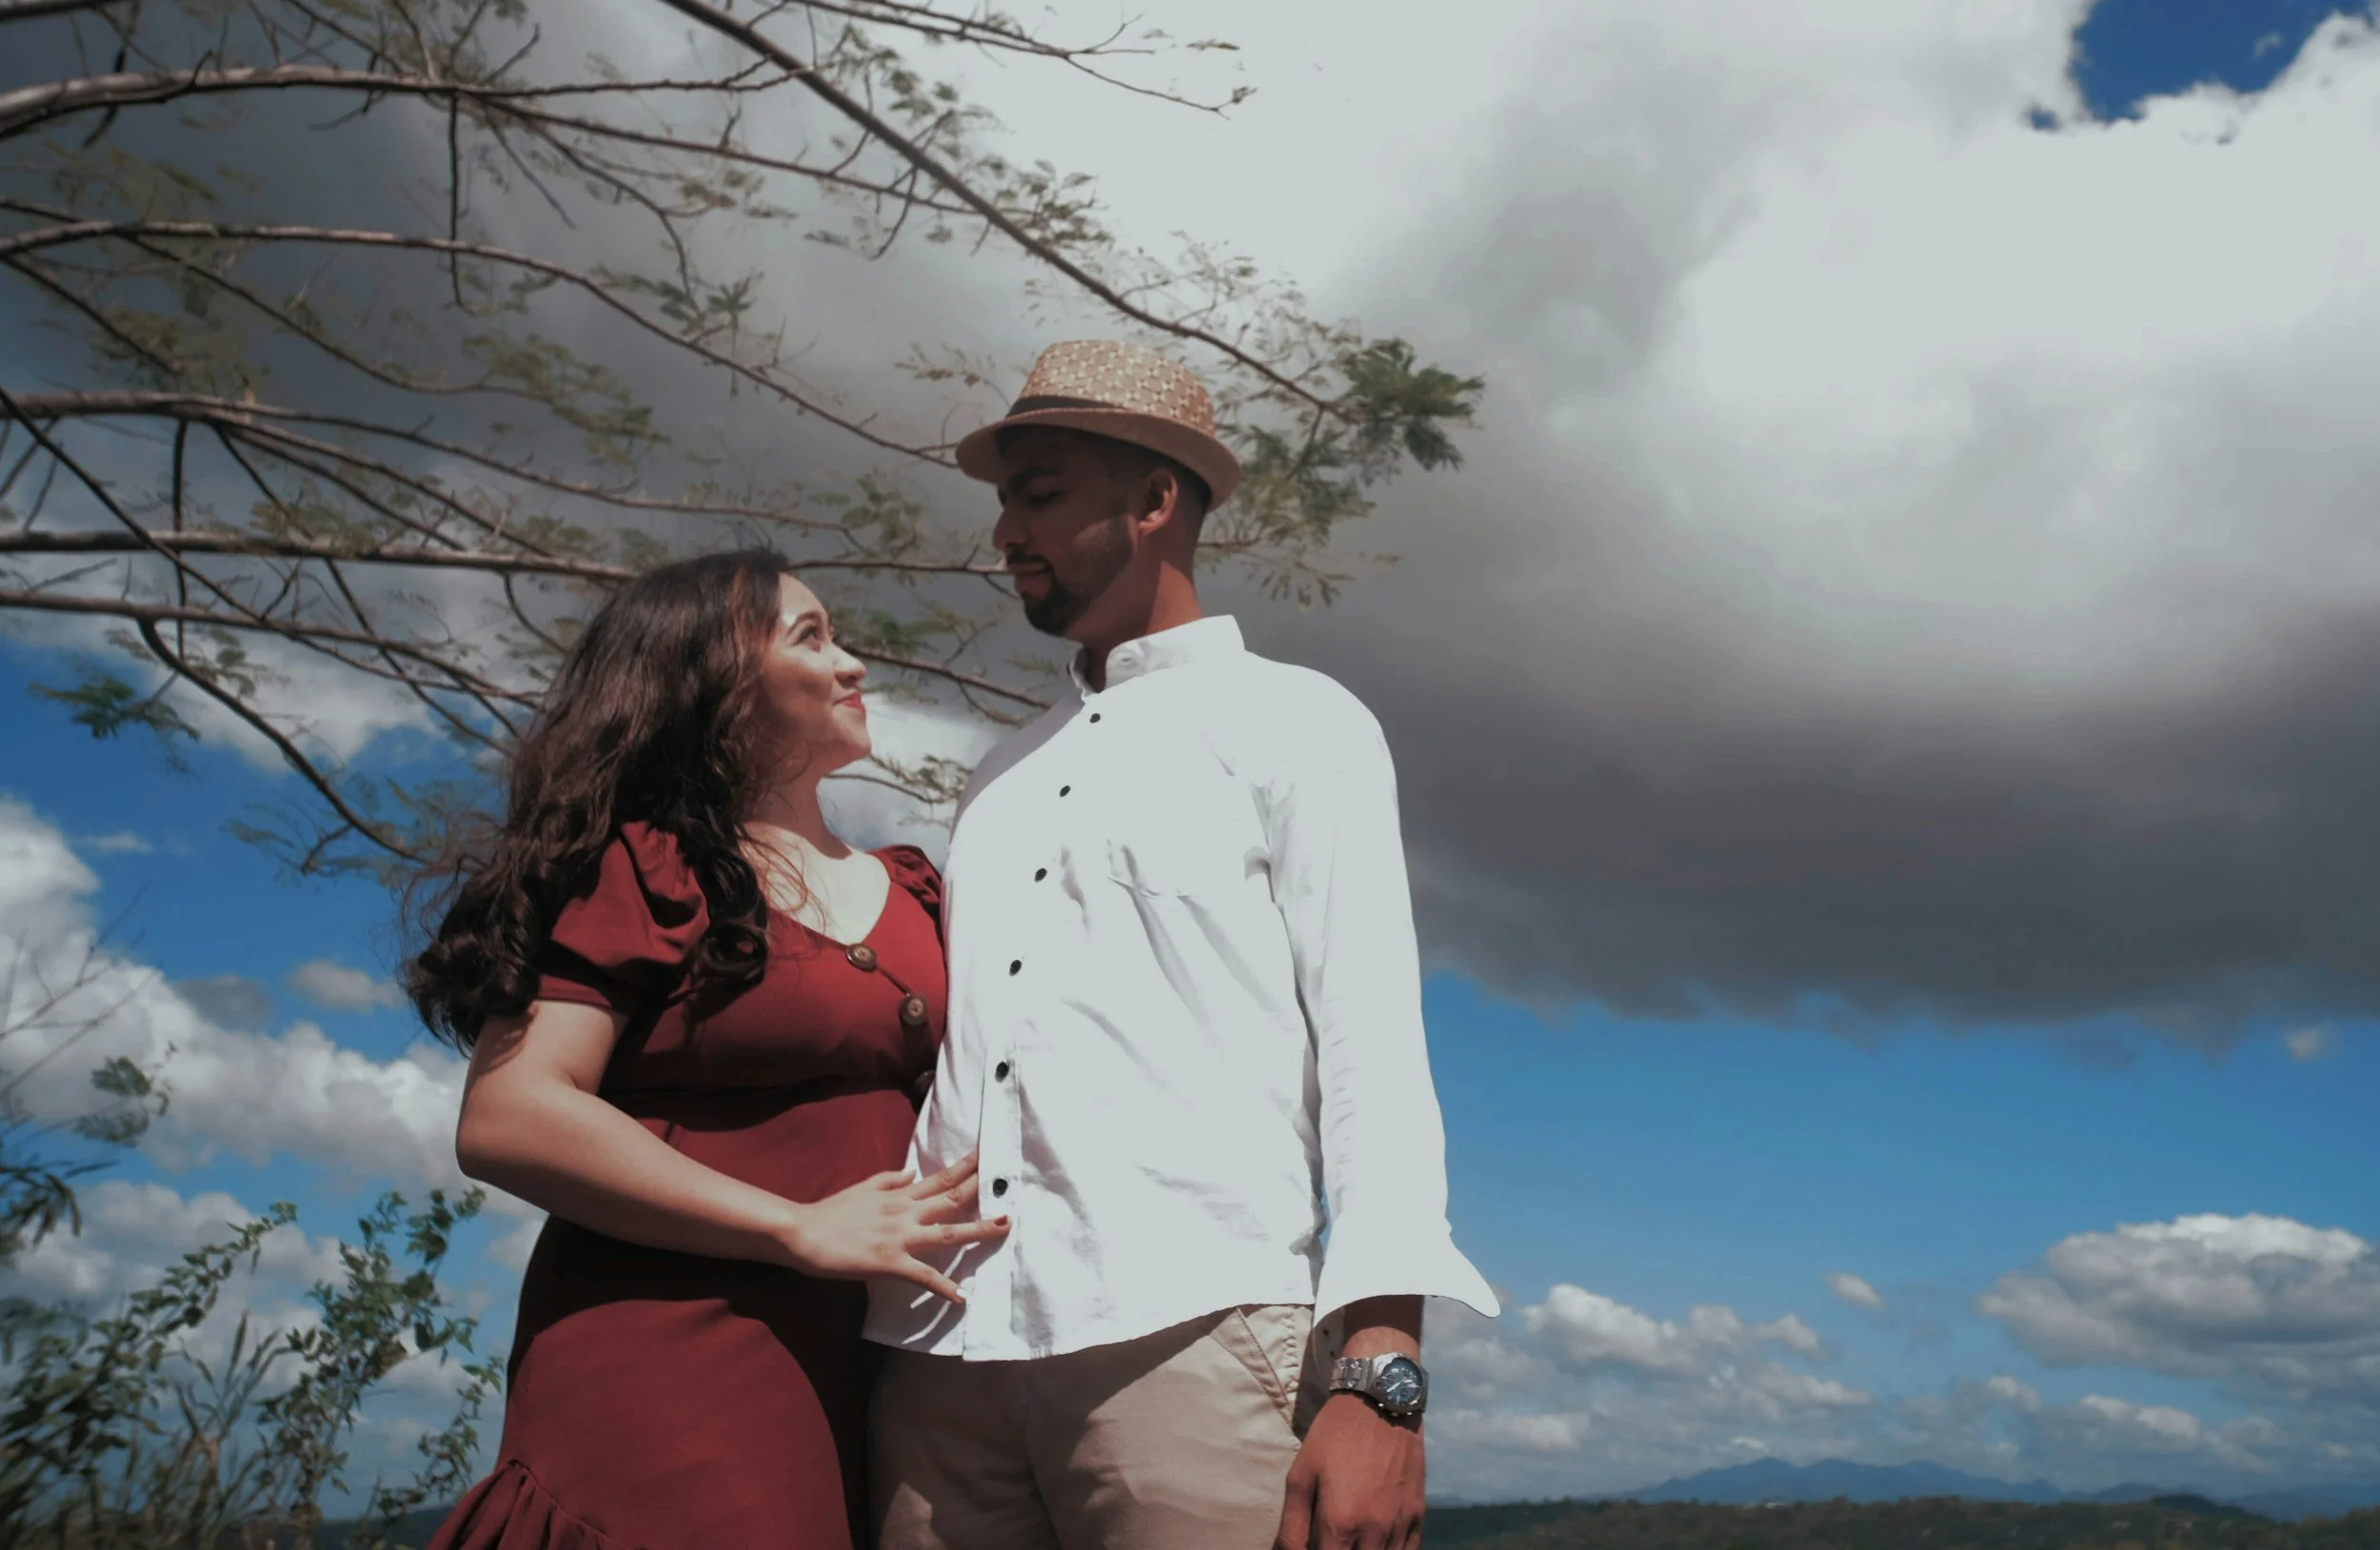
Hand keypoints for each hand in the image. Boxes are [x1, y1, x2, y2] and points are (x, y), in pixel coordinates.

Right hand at [779, 1152, 1008, 1303]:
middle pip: (953, 1198)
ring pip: (948, 1233)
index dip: (967, 1165)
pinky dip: (944, 1288)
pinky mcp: (890, 1262)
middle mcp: (906, 1212)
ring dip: (978, 1231)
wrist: (802, 1232)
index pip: (940, 1176)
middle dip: (983, 1189)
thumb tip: (913, 1172)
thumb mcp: (863, 1187)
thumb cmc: (831, 1211)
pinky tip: (962, 1297)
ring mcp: (900, 1237)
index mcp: (900, 1195)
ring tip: (1004, 1227)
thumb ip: (890, 1179)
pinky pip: (923, 1276)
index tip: (989, 1153)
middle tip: (1011, 1182)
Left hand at [1274, 1392, 1424, 1549]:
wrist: (1381, 1402)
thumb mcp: (1301, 1475)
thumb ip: (1292, 1526)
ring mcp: (1399, 1525)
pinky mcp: (1418, 1514)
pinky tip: (1377, 1545)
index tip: (1313, 1545)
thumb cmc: (1334, 1436)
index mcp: (1340, 1524)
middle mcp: (1374, 1531)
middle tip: (1330, 1538)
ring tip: (1351, 1540)